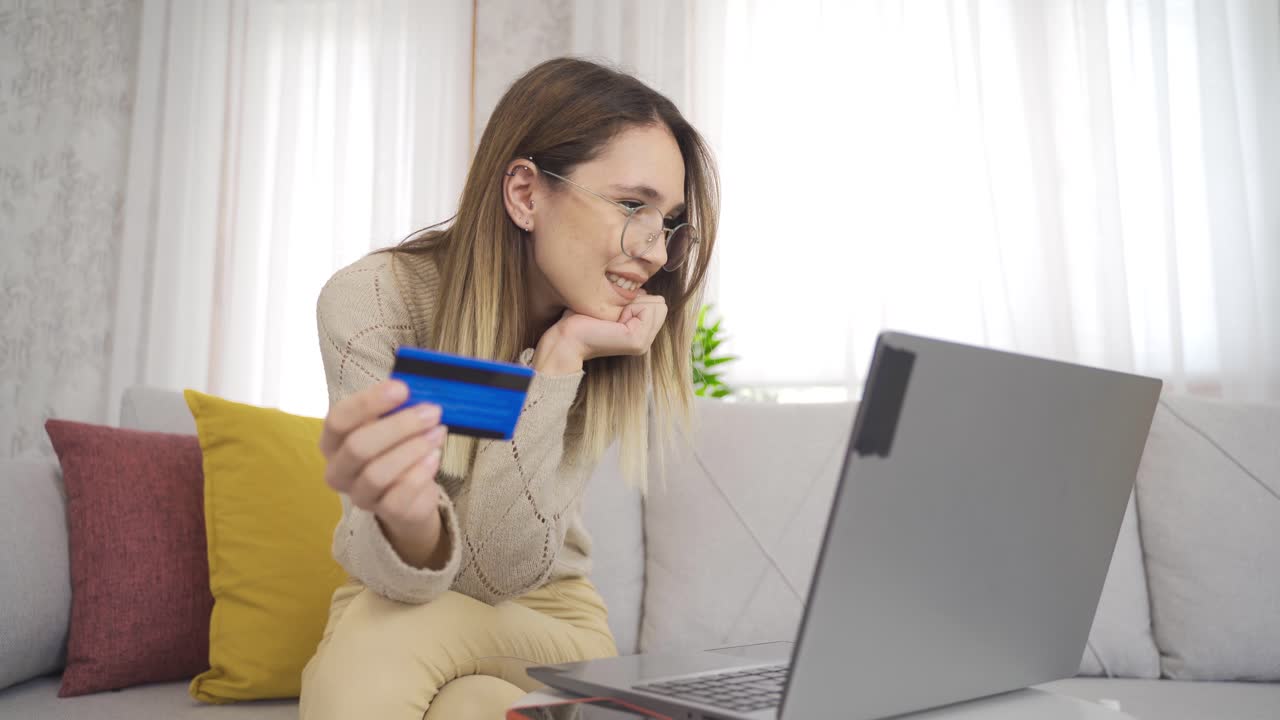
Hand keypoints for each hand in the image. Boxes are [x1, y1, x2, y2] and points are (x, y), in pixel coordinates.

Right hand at [319, 380, 448, 551]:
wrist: (411, 493)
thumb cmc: (397, 448)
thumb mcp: (393, 422)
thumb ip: (398, 405)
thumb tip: (419, 382)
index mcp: (333, 440)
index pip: (339, 418)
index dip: (369, 402)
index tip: (403, 388)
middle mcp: (338, 469)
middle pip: (359, 446)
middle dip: (400, 426)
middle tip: (432, 411)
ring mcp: (358, 494)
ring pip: (377, 473)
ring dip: (413, 449)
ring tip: (437, 433)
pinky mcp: (384, 513)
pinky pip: (399, 495)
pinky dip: (420, 473)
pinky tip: (434, 457)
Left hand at [543, 290, 668, 365]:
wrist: (567, 339)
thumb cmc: (581, 319)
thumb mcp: (613, 306)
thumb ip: (633, 300)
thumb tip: (643, 291)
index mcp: (641, 334)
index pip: (659, 303)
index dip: (637, 299)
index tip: (615, 310)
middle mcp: (646, 341)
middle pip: (661, 303)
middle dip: (638, 300)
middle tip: (615, 313)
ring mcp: (643, 343)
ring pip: (657, 305)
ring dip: (634, 303)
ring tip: (614, 317)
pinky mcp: (637, 340)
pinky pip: (647, 308)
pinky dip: (630, 307)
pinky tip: (614, 320)